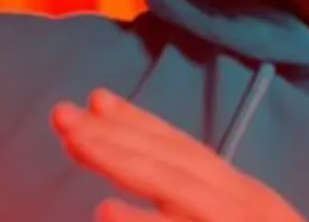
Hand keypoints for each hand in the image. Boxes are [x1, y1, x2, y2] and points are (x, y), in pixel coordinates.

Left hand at [51, 88, 304, 221]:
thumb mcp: (246, 218)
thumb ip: (198, 202)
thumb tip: (133, 201)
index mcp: (246, 198)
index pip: (187, 152)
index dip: (141, 122)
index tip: (96, 99)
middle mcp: (247, 206)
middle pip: (174, 162)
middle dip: (115, 135)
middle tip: (61, 115)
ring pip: (177, 189)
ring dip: (124, 160)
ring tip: (74, 141)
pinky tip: (104, 210)